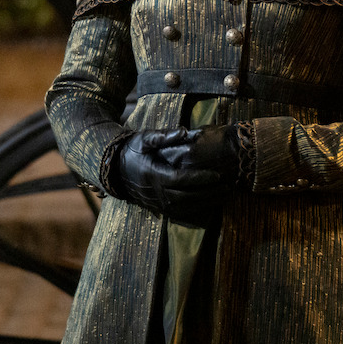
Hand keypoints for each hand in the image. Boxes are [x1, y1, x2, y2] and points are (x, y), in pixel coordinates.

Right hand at [102, 126, 244, 224]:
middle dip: (209, 193)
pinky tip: (210, 203)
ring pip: (185, 207)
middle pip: (187, 196)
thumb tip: (185, 131)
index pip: (181, 179)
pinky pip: (180, 213)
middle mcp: (155, 192)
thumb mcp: (145, 138)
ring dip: (206, 203)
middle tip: (228, 187)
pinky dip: (197, 209)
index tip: (218, 175)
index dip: (201, 179)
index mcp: (153, 174)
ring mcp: (156, 202)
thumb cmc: (132, 150)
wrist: (114, 169)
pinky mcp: (157, 208)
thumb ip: (165, 136)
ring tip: (224, 195)